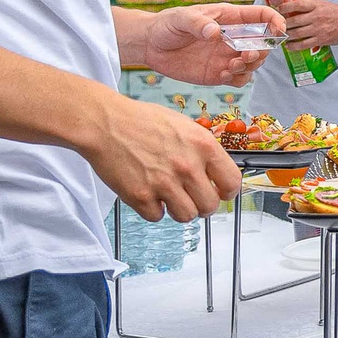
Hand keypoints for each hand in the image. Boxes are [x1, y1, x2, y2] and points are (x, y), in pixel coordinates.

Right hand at [85, 94, 242, 221]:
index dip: (227, 192)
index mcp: (203, 145)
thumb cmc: (141, 120)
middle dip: (201, 204)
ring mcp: (164, 183)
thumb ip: (202, 150)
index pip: (232, 183)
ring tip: (168, 195)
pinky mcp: (140, 196)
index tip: (220, 193)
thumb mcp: (184, 126)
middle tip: (190, 196)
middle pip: (210, 206)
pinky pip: (156, 217)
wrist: (104, 122)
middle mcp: (187, 166)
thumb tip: (215, 172)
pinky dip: (152, 209)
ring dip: (178, 209)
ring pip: (186, 216)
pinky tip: (147, 193)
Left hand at [142, 4, 281, 84]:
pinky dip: (237, 79)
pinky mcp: (218, 73)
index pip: (262, 16)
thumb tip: (214, 32)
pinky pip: (238, 79)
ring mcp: (227, 56)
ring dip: (249, 66)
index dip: (275, 22)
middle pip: (263, 44)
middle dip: (261, 51)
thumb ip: (198, 23)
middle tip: (245, 55)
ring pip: (253, 64)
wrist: (150, 45)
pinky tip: (222, 75)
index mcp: (230, 18)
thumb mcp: (181, 18)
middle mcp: (233, 37)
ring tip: (230, 66)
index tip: (279, 31)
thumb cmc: (167, 25)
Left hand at [280, 0, 337, 52]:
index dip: (285, 7)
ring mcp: (318, 29)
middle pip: (293, 21)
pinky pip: (304, 44)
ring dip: (286, 35)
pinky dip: (294, 46)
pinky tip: (289, 46)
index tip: (278, 9)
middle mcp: (315, 16)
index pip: (297, 4)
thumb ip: (310, 6)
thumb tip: (295, 9)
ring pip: (296, 33)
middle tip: (275, 26)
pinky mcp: (321, 39)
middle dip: (282, 24)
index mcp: (316, 5)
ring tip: (280, 36)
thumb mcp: (324, 4)